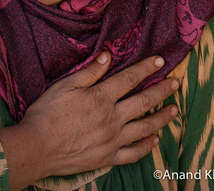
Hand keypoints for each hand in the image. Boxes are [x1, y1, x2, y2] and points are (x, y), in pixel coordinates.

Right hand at [0, 53, 178, 188]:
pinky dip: (146, 146)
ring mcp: (112, 140)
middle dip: (161, 90)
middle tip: (176, 83)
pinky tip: (154, 140)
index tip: (161, 61)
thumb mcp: (65, 85)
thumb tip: (108, 56)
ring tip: (174, 110)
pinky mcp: (107, 157)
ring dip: (162, 118)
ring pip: (144, 127)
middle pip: (143, 101)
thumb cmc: (47, 113)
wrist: (37, 147)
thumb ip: (89, 72)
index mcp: (101, 98)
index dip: (146, 68)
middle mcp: (112, 118)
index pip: (129, 79)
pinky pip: (133, 153)